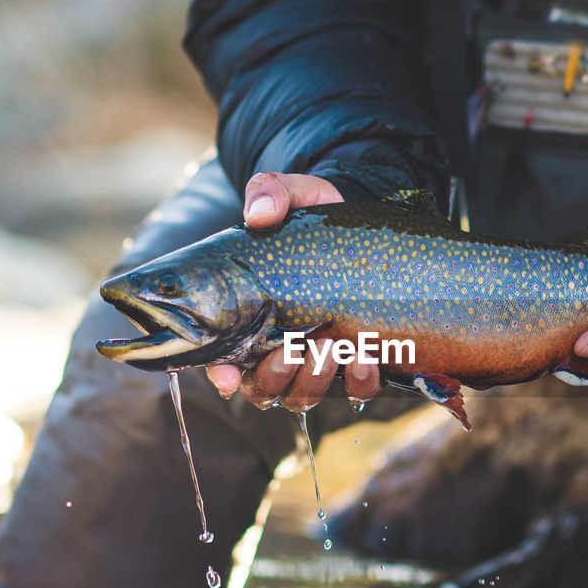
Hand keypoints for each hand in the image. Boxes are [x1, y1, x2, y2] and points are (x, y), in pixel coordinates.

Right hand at [204, 172, 381, 409]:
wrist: (364, 226)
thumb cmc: (314, 217)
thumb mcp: (292, 194)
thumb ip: (270, 192)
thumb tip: (260, 213)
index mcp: (246, 319)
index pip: (221, 361)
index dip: (221, 376)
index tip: (229, 376)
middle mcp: (276, 349)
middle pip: (264, 387)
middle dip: (277, 376)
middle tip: (295, 348)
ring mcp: (317, 361)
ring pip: (303, 395)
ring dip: (315, 380)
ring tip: (331, 346)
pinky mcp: (357, 362)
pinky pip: (356, 391)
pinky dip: (359, 382)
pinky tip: (367, 358)